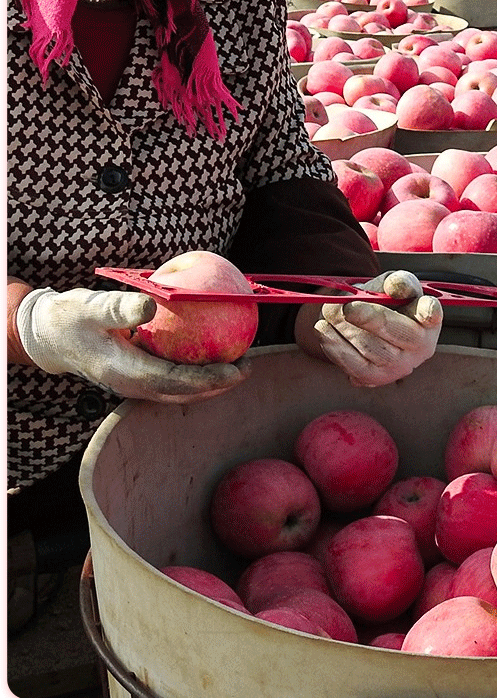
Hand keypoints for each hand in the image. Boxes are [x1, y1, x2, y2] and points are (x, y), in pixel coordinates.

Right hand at [15, 287, 249, 402]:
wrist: (49, 336)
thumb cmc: (70, 318)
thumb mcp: (89, 307)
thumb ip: (119, 308)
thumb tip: (150, 304)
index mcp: (124, 373)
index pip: (174, 381)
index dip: (207, 379)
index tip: (233, 369)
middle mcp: (133, 385)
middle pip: (184, 393)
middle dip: (218, 385)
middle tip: (247, 367)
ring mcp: (136, 385)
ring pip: (182, 390)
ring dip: (211, 382)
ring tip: (240, 364)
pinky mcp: (138, 377)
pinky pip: (174, 378)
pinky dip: (197, 370)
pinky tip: (214, 351)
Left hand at [314, 270, 442, 387]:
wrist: (368, 328)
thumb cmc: (387, 302)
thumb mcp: (392, 285)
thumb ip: (397, 282)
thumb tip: (395, 286)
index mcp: (429, 319)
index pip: (432, 314)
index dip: (430, 311)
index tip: (426, 308)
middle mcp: (420, 347)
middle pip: (397, 332)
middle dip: (371, 318)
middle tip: (348, 307)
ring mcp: (399, 366)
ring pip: (370, 348)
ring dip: (345, 328)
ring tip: (328, 312)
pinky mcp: (376, 379)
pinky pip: (353, 365)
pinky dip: (335, 346)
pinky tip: (323, 330)